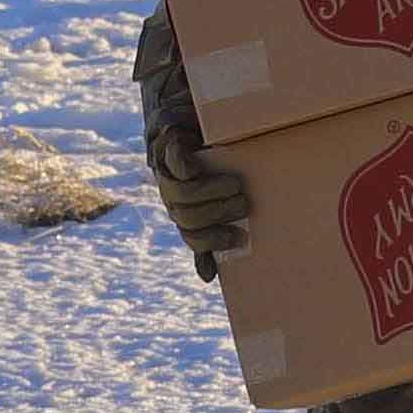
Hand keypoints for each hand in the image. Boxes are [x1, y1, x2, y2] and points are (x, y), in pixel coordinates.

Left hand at [158, 144, 255, 270]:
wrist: (184, 134)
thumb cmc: (207, 173)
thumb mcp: (210, 207)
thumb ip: (208, 237)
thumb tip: (206, 278)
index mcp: (184, 216)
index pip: (193, 237)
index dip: (213, 241)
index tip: (239, 237)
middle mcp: (172, 200)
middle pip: (188, 218)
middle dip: (218, 213)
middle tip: (244, 204)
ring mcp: (168, 176)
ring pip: (183, 195)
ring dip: (211, 192)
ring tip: (236, 185)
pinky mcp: (168, 150)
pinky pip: (175, 163)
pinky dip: (188, 165)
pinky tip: (205, 162)